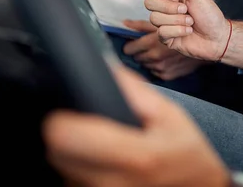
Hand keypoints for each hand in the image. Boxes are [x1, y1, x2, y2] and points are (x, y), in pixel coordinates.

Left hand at [42, 66, 229, 186]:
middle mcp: (112, 183)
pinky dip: (85, 173)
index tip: (74, 114)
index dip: (64, 119)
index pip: (64, 137)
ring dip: (78, 157)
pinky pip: (74, 182)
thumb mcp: (170, 115)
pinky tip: (108, 166)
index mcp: (133, 156)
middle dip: (71, 135)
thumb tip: (103, 66)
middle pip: (56, 154)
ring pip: (63, 170)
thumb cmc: (186, 154)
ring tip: (108, 151)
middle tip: (96, 129)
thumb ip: (134, 91)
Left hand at [123, 20, 204, 80]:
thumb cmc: (186, 30)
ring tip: (159, 50)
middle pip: (136, 57)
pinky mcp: (167, 75)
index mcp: (150, 44)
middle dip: (141, 51)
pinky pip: (156, 72)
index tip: (134, 42)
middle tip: (149, 45)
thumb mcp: (164, 24)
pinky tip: (166, 59)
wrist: (207, 44)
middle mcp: (153, 58)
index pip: (128, 48)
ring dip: (150, 58)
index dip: (131, 44)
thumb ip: (141, 25)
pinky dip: (158, 66)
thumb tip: (125, 23)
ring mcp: (160, 68)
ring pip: (146, 64)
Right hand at [144, 0, 230, 61]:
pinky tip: (188, 31)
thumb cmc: (209, 14)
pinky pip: (162, 32)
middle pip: (149, 3)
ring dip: (177, 20)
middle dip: (169, 7)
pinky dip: (178, 31)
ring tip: (190, 21)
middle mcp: (165, 7)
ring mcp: (164, 22)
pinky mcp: (165, 37)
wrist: (217, 37)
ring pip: (155, 18)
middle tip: (186, 9)